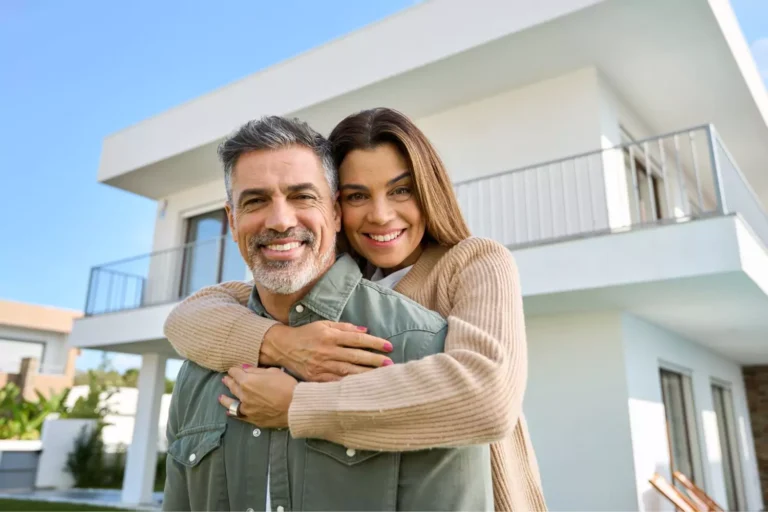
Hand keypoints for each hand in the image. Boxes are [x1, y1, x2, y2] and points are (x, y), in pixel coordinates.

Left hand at [219, 366, 296, 427]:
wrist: (296, 406)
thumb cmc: (287, 386)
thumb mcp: (273, 372)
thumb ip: (257, 371)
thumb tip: (245, 368)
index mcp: (247, 381)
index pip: (236, 373)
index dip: (234, 370)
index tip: (233, 369)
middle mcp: (244, 395)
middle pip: (233, 386)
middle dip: (229, 381)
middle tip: (226, 379)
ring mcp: (247, 409)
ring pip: (231, 403)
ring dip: (225, 399)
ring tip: (221, 397)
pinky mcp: (252, 419)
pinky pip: (239, 416)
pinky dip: (232, 413)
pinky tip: (229, 412)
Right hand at [260, 321, 393, 381]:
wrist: (283, 347)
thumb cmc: (307, 334)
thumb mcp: (324, 324)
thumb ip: (345, 327)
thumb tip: (365, 331)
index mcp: (330, 336)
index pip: (357, 339)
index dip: (375, 343)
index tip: (389, 346)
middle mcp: (327, 351)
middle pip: (356, 357)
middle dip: (375, 361)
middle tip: (390, 364)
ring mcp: (322, 366)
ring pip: (348, 372)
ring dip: (367, 374)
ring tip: (382, 376)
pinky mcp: (317, 378)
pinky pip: (336, 383)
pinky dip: (350, 385)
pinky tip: (362, 387)